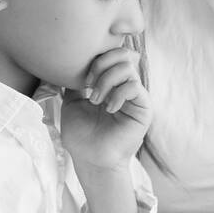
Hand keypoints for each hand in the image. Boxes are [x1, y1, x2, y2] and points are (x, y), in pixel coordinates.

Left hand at [60, 45, 151, 171]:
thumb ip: (76, 81)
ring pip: (128, 67)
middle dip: (102, 63)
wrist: (90, 159)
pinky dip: (118, 94)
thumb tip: (70, 63)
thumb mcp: (72, 102)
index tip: (83, 77)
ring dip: (107, 81)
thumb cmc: (81, 135)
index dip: (97, 57)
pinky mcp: (143, 108)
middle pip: (122, 53)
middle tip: (89, 84)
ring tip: (96, 100)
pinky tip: (108, 108)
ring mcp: (135, 96)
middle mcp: (124, 86)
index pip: (112, 54)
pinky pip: (135, 86)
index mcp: (109, 82)